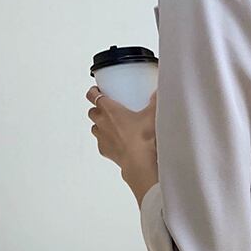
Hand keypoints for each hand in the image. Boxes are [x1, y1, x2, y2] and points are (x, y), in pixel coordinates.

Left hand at [86, 87, 157, 206]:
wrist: (139, 160)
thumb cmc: (142, 136)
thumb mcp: (152, 114)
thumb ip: (155, 101)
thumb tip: (158, 92)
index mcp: (110, 109)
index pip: (93, 95)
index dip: (94, 91)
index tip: (98, 90)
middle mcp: (102, 122)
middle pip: (92, 111)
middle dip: (97, 109)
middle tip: (108, 109)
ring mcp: (101, 137)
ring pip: (94, 127)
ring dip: (100, 125)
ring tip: (112, 126)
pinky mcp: (104, 150)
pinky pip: (101, 143)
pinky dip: (106, 141)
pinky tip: (117, 142)